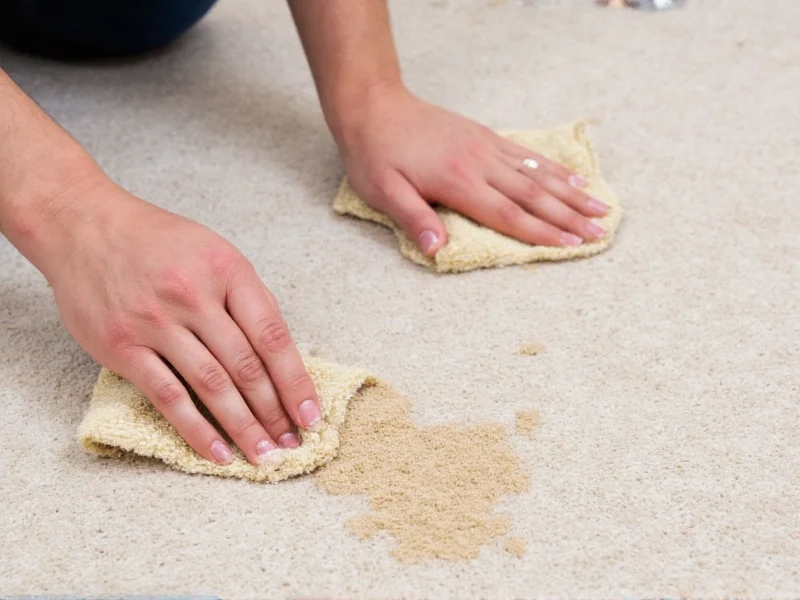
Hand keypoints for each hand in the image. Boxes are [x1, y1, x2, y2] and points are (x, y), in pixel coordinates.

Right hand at [43, 177, 321, 465]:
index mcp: (228, 270)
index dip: (296, 382)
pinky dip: (195, 428)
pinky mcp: (123, 346)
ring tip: (263, 456)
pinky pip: (167, 395)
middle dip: (274, 412)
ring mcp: (157, 322)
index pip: (273, 336)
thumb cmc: (158, 242)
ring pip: (212, 385)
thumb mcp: (214, 252)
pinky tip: (216, 451)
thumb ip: (246, 298)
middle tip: (292, 445)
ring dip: (242, 426)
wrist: (84, 227)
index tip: (311, 415)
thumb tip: (279, 352)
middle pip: (246, 366)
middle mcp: (194, 296)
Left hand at [335, 86, 609, 255]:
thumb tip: (437, 250)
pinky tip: (573, 177)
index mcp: (458, 181)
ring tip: (601, 207)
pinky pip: (527, 154)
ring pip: (537, 173)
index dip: (541, 233)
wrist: (375, 106)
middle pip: (533, 195)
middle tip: (600, 232)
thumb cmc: (376, 154)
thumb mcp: (383, 191)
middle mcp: (480, 163)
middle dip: (569, 216)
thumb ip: (413, 219)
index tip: (571, 246)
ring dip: (571, 192)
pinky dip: (554, 167)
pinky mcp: (485, 136)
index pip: (508, 214)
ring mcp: (486, 147)